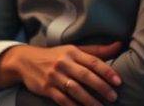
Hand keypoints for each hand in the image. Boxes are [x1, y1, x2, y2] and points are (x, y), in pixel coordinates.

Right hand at [0, 42, 122, 105]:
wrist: (24, 60)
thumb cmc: (54, 55)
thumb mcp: (73, 49)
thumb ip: (96, 51)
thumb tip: (119, 44)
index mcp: (71, 52)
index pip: (92, 61)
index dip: (107, 71)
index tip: (118, 82)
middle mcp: (63, 63)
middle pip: (85, 76)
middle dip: (101, 87)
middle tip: (113, 97)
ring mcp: (54, 76)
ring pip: (75, 90)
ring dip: (90, 101)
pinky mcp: (46, 88)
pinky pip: (63, 99)